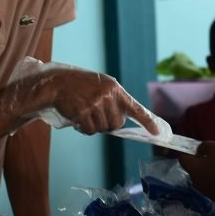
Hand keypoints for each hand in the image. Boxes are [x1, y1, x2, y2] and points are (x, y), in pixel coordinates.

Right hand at [10, 67, 159, 135]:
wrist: (57, 82)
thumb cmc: (80, 86)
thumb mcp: (101, 86)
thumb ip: (113, 100)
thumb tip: (122, 123)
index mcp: (115, 88)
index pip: (135, 107)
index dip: (148, 121)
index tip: (158, 133)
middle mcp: (108, 96)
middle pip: (117, 124)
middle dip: (108, 124)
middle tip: (96, 115)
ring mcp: (96, 104)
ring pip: (103, 129)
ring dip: (94, 126)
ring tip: (84, 113)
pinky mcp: (84, 113)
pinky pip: (90, 131)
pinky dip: (84, 129)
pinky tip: (77, 118)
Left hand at [179, 141, 214, 204]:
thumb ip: (204, 146)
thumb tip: (199, 151)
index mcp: (193, 168)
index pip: (182, 158)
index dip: (184, 151)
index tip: (190, 146)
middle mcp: (195, 181)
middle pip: (193, 168)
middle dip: (198, 161)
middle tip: (210, 155)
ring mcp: (204, 191)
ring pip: (202, 177)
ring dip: (207, 171)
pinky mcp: (214, 197)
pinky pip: (211, 185)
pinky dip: (214, 179)